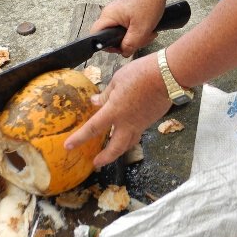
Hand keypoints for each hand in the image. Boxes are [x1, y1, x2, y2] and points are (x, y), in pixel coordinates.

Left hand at [64, 53, 171, 167]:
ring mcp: (141, 123)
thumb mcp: (117, 80)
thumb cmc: (140, 74)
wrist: (167, 76)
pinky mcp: (151, 120)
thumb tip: (95, 102)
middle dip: (105, 158)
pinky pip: (138, 132)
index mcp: (114, 111)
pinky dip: (131, 134)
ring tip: (112, 153)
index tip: (68, 147)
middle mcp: (127, 123)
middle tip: (96, 163)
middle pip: (115, 148)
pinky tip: (129, 130)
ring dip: (119, 151)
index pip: (93, 128)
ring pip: (129, 144)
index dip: (79, 138)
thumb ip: (106, 94)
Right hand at [92, 0, 168, 57]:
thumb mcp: (140, 29)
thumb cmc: (147, 2)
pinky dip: (138, 30)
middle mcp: (110, 14)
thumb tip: (124, 53)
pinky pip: (127, 26)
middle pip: (111, 37)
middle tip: (140, 40)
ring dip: (136, 37)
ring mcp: (117, 13)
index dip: (108, 46)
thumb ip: (130, 44)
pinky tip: (148, 28)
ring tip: (148, 33)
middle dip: (127, 42)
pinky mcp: (125, 12)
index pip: (97, 36)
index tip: (121, 47)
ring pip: (122, 33)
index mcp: (108, 16)